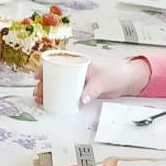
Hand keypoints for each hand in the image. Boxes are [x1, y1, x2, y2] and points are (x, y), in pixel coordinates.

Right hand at [34, 56, 150, 105]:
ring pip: (58, 85)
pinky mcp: (80, 90)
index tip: (38, 76)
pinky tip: (51, 103)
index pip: (56, 61)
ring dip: (48, 91)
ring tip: (41, 100)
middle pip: (54, 75)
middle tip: (38, 93)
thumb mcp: (103, 82)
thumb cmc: (116, 73)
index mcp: (78, 62)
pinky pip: (66, 93)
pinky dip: (57, 97)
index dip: (44, 68)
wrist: (127, 80)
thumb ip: (91, 90)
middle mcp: (75, 70)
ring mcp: (77, 80)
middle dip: (43, 83)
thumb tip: (81, 99)